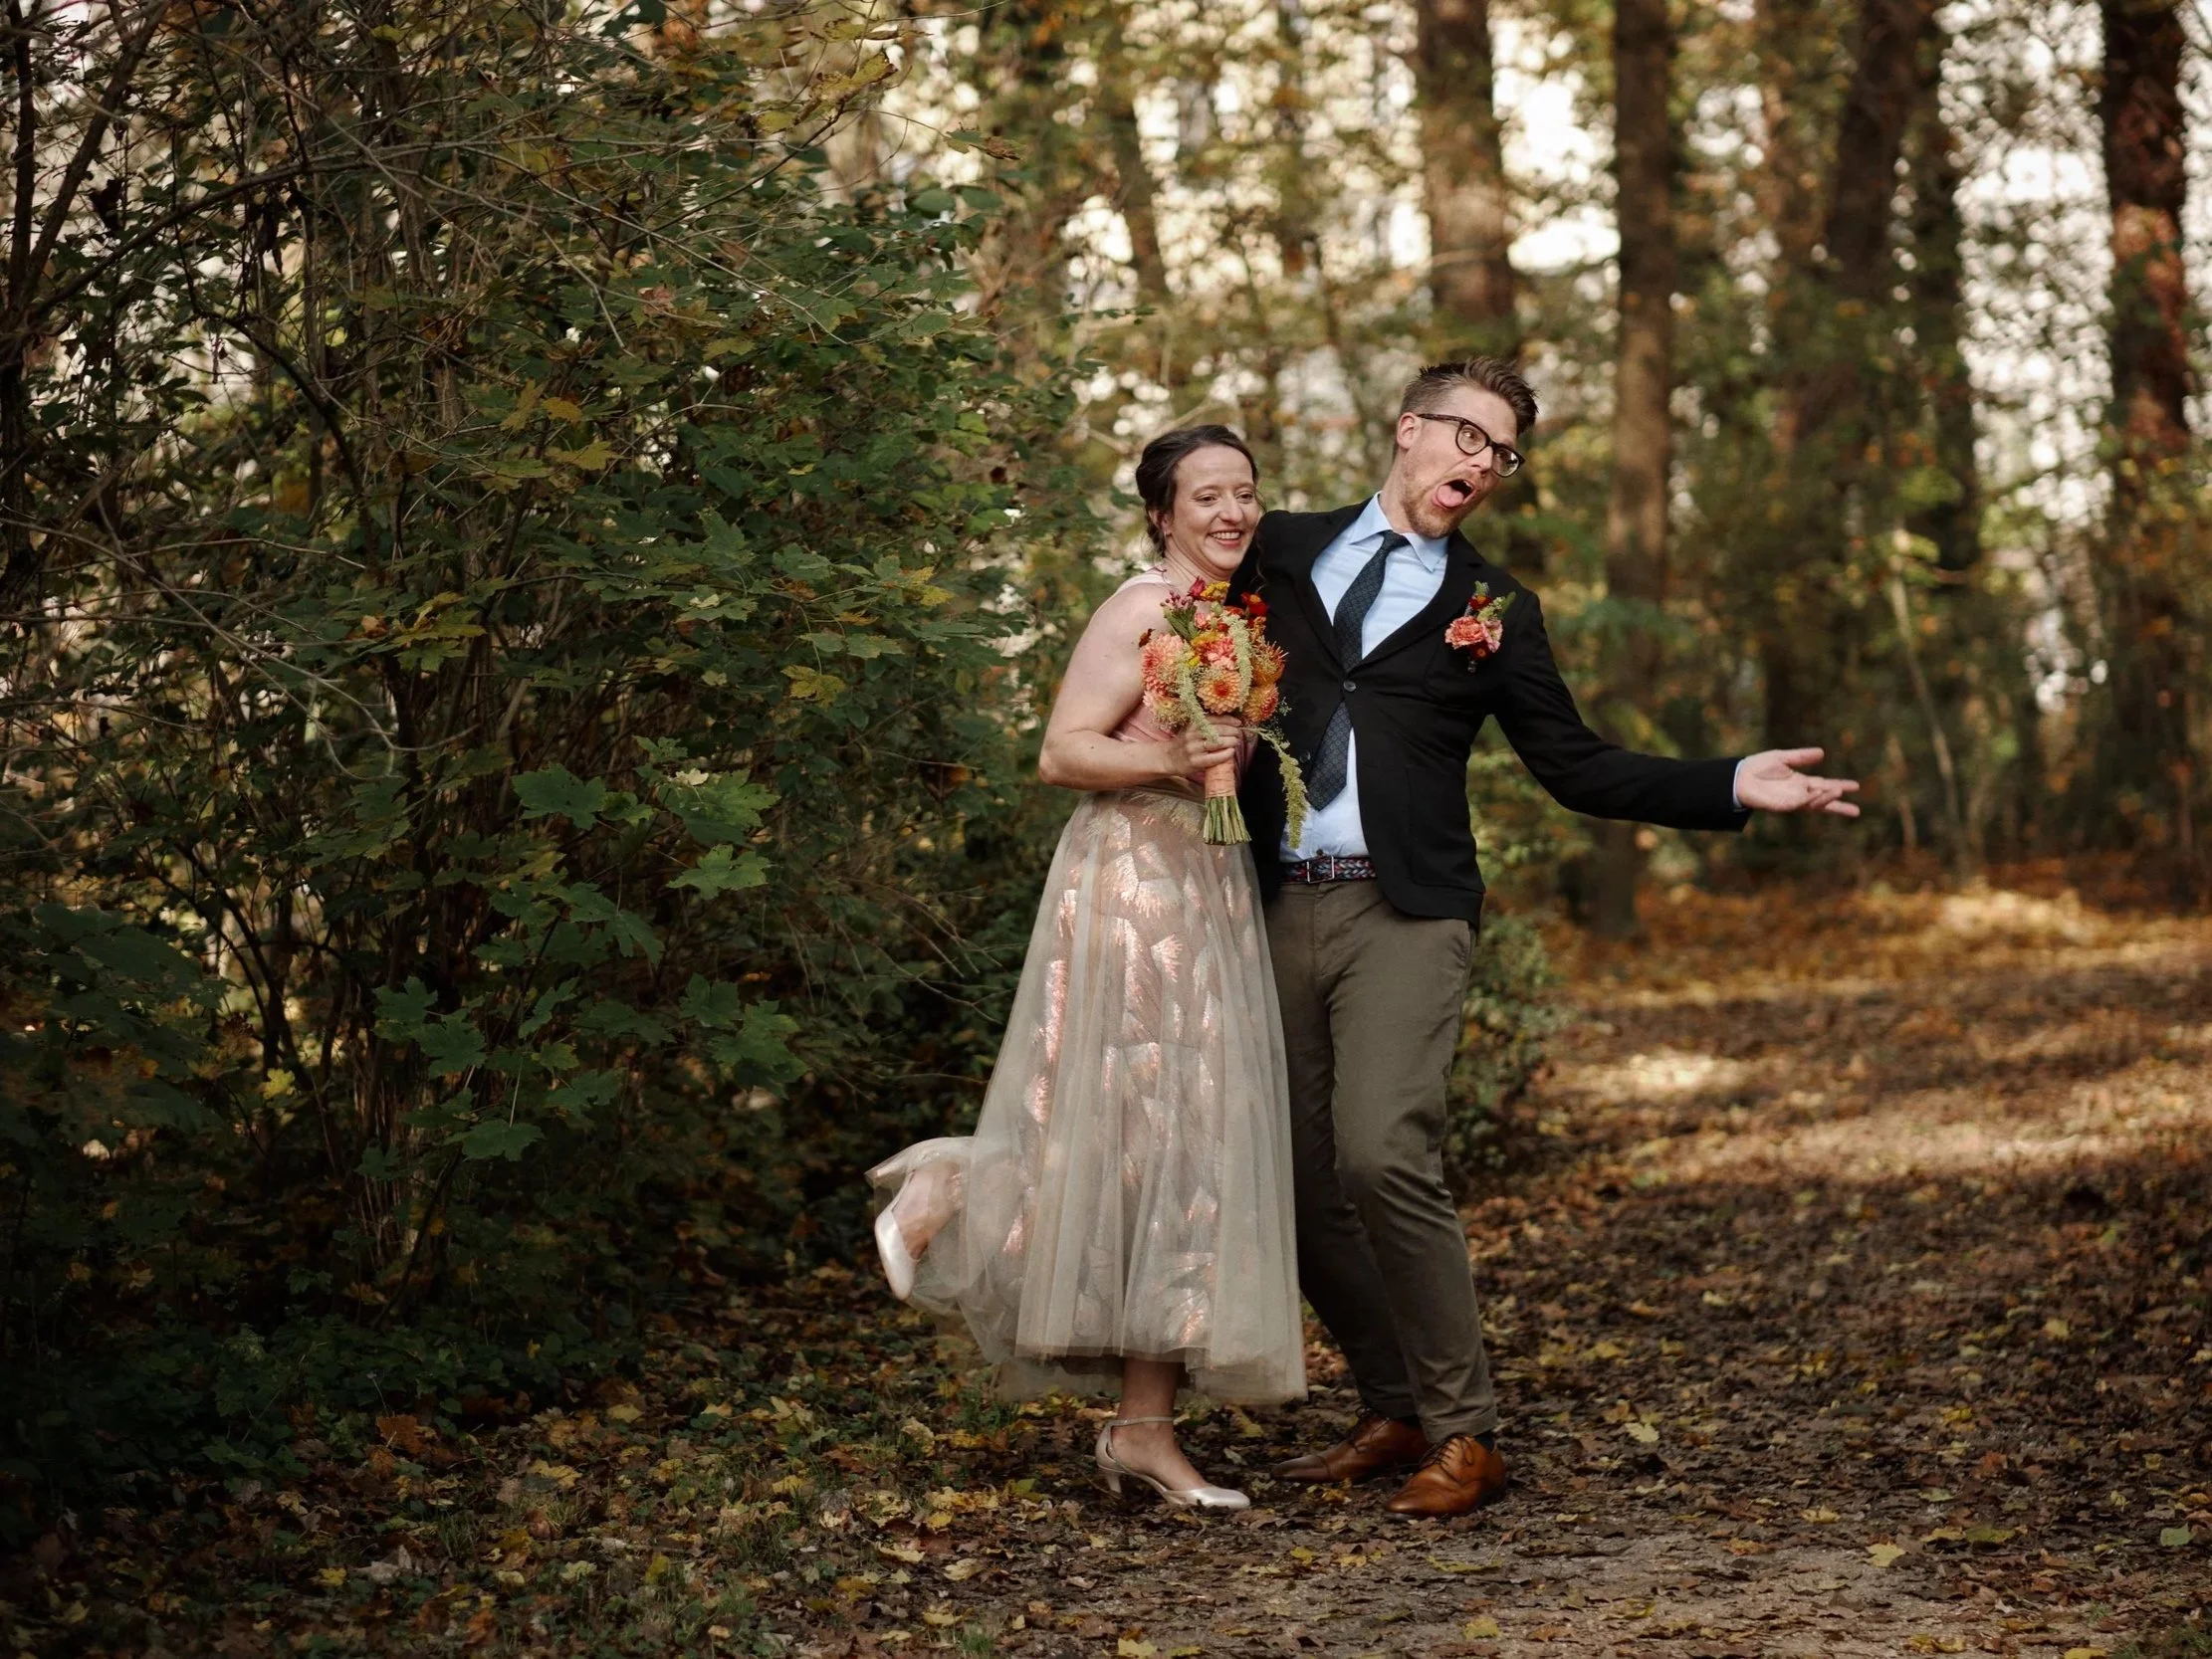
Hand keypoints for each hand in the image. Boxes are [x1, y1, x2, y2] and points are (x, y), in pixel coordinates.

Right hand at [1166, 716, 1242, 779]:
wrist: (1168, 757)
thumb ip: (1206, 724)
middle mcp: (1193, 734)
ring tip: (1236, 742)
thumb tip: (1229, 722)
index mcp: (1193, 724)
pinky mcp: (1196, 761)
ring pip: (1218, 743)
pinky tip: (1231, 752)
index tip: (1238, 723)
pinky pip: (1214, 757)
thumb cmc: (1184, 742)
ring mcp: (1194, 748)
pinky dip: (1225, 754)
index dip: (1229, 720)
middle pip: (1218, 730)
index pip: (1215, 719)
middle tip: (1238, 734)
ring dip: (1231, 742)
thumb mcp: (1192, 729)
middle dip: (1232, 732)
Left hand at [1736, 747, 1860, 816]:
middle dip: (1839, 805)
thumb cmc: (1758, 767)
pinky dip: (1810, 799)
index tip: (1856, 786)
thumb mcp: (1783, 757)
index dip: (1840, 786)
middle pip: (1824, 801)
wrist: (1739, 777)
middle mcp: (1799, 793)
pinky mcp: (1782, 805)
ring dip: (1827, 799)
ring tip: (1839, 791)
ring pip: (1814, 803)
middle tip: (1857, 811)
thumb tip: (1822, 752)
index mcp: (1801, 782)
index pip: (1825, 785)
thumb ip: (1802, 756)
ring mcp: (1791, 801)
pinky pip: (1800, 803)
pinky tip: (1818, 793)